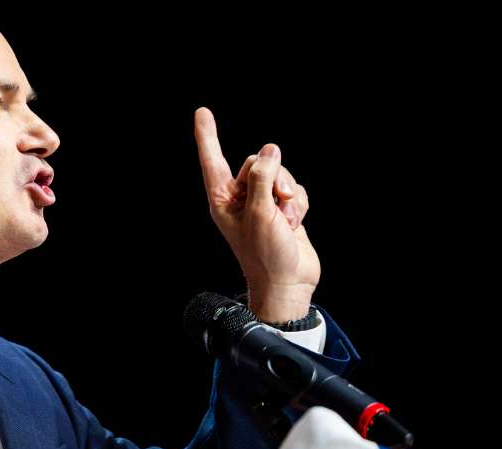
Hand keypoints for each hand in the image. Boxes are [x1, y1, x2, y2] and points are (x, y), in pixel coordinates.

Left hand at [193, 106, 318, 321]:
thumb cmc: (266, 255)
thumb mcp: (260, 213)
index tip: (201, 112)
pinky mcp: (283, 208)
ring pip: (281, 174)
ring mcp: (262, 203)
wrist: (289, 282)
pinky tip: (294, 224)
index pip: (214, 160)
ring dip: (290, 195)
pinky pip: (296, 189)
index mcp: (223, 200)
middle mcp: (240, 198)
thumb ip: (262, 177)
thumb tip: (269, 151)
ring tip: (286, 221)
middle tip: (278, 203)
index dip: (207, 135)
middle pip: (258, 162)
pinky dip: (300, 204)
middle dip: (274, 178)